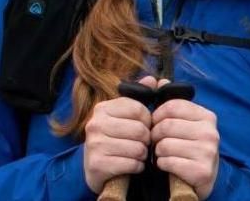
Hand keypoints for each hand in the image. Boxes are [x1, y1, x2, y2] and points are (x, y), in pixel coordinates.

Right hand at [82, 76, 156, 192]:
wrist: (96, 168)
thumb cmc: (116, 138)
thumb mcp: (125, 115)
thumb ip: (140, 96)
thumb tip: (154, 80)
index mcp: (102, 108)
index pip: (139, 109)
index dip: (148, 120)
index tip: (144, 126)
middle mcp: (95, 124)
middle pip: (140, 130)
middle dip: (147, 139)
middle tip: (142, 143)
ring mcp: (94, 145)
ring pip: (137, 148)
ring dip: (143, 154)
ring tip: (137, 154)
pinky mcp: (97, 165)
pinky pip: (131, 164)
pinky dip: (137, 166)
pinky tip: (131, 165)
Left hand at [151, 79, 220, 199]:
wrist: (199, 180)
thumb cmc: (187, 148)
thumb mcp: (183, 123)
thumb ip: (171, 102)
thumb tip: (159, 81)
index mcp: (207, 116)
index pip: (172, 106)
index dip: (157, 115)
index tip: (156, 124)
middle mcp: (211, 132)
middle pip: (166, 125)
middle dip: (155, 135)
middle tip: (157, 142)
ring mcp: (208, 152)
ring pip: (165, 145)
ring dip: (158, 152)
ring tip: (164, 154)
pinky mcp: (202, 171)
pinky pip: (168, 162)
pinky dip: (163, 165)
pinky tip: (168, 166)